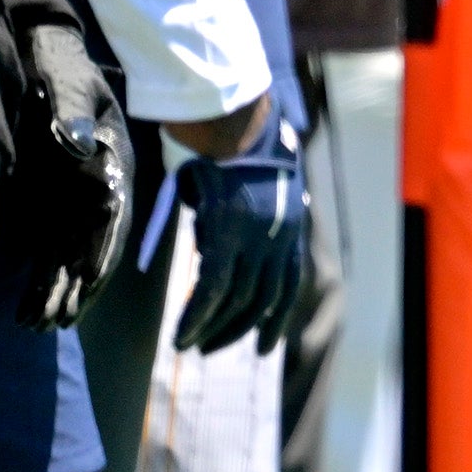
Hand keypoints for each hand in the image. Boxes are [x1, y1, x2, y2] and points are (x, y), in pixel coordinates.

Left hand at [0, 15, 135, 329]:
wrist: (40, 59)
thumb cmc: (58, 68)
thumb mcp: (67, 83)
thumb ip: (72, 111)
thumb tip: (79, 145)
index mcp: (115, 164)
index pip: (114, 216)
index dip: (102, 250)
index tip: (86, 281)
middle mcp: (100, 191)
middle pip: (92, 248)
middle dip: (76, 287)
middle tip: (55, 322)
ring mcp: (76, 202)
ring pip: (70, 257)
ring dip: (55, 292)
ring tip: (34, 326)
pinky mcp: (53, 206)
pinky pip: (50, 251)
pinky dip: (40, 279)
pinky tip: (24, 308)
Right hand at [167, 143, 312, 354]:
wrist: (234, 122)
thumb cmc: (234, 152)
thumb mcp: (250, 194)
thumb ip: (241, 226)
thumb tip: (215, 253)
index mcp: (289, 231)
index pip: (286, 288)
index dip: (274, 321)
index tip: (264, 348)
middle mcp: (279, 239)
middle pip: (262, 300)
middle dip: (237, 331)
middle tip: (211, 349)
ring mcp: (256, 237)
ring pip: (237, 299)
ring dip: (213, 329)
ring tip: (191, 346)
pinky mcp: (229, 234)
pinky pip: (213, 288)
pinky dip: (197, 315)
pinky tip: (182, 334)